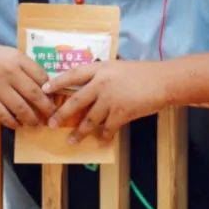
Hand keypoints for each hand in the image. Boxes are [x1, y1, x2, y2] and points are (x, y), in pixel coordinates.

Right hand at [0, 43, 55, 128]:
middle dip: (47, 108)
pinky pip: (3, 115)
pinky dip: (13, 122)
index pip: (42, 77)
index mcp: (18, 59)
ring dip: (32, 119)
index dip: (51, 91)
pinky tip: (18, 125)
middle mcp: (9, 73)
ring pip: (21, 108)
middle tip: (52, 116)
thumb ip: (27, 66)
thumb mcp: (10, 54)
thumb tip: (47, 85)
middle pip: (35, 94)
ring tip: (36, 124)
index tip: (55, 100)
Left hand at [45, 60, 167, 142]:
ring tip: (71, 141)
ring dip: (80, 132)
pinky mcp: (121, 112)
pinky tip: (102, 140)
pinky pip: (108, 127)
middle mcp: (102, 83)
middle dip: (62, 114)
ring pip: (89, 119)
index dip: (57, 82)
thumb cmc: (145, 73)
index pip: (72, 74)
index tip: (44, 90)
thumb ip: (104, 75)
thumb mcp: (119, 67)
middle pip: (75, 101)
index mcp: (100, 69)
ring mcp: (111, 99)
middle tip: (51, 123)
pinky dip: (105, 135)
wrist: (164, 81)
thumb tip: (91, 87)